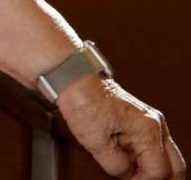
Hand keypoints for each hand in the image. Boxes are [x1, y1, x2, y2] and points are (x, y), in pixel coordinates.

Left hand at [58, 74, 184, 178]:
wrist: (74, 79)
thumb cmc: (82, 102)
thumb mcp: (94, 142)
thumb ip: (116, 166)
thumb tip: (128, 176)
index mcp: (147, 129)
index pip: (158, 170)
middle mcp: (155, 124)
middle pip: (174, 166)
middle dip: (158, 179)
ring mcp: (151, 121)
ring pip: (165, 157)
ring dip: (151, 169)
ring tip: (128, 170)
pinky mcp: (142, 120)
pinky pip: (153, 147)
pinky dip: (144, 158)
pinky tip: (127, 159)